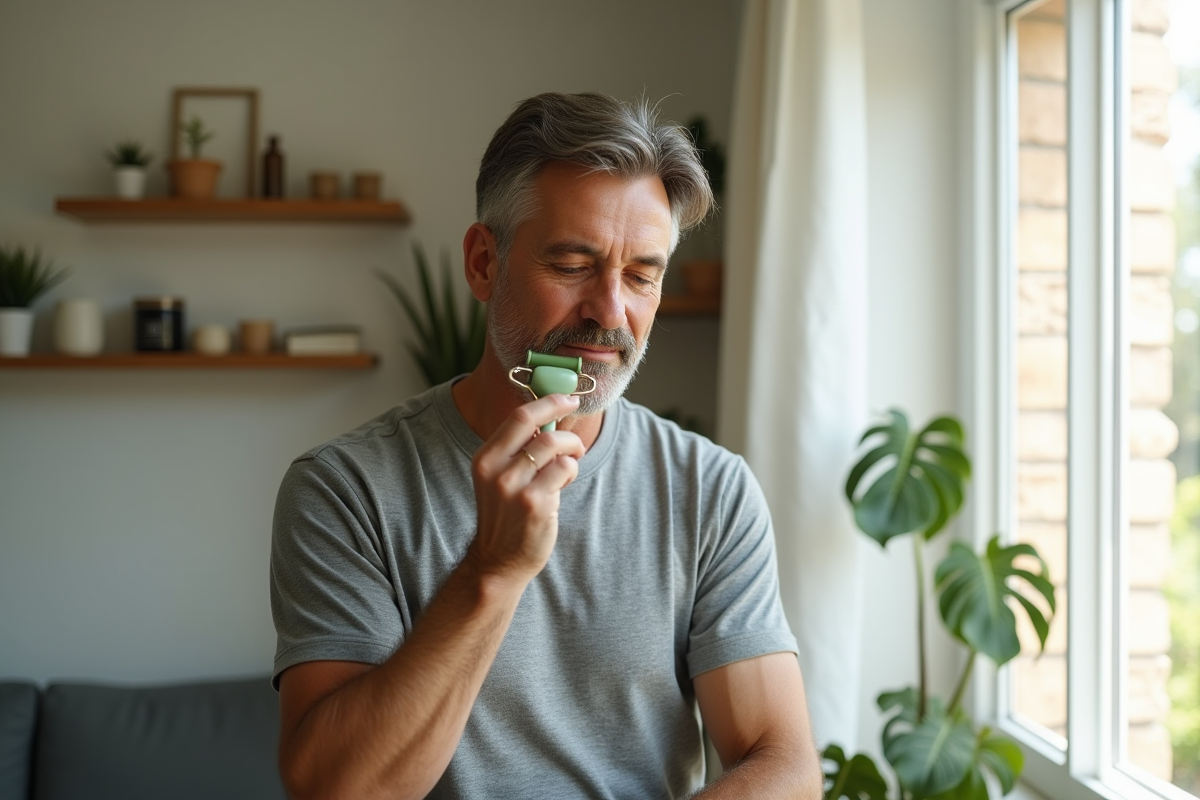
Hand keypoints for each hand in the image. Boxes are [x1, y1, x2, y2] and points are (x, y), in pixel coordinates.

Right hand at [467, 393, 583, 584]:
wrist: (498, 561)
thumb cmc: (506, 516)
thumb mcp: (499, 478)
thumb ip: (518, 451)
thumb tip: (551, 419)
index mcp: (485, 458)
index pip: (517, 417)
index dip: (546, 401)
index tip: (566, 398)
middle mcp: (495, 469)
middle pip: (534, 423)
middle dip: (560, 410)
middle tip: (574, 413)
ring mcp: (514, 486)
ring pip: (554, 445)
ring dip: (571, 448)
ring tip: (569, 462)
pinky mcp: (535, 503)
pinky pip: (564, 469)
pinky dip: (570, 471)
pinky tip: (563, 485)